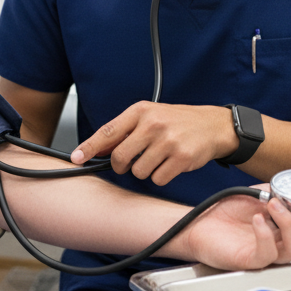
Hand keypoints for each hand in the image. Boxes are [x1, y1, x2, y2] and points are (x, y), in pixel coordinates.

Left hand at [70, 102, 237, 185]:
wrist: (214, 125)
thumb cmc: (179, 122)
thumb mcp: (150, 116)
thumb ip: (124, 131)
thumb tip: (95, 150)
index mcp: (141, 111)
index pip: (108, 131)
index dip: (89, 146)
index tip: (76, 157)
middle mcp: (153, 124)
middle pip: (120, 158)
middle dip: (123, 165)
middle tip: (133, 161)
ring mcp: (168, 141)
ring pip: (139, 172)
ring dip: (146, 171)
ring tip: (160, 157)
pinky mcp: (181, 157)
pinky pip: (158, 179)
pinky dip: (162, 176)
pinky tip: (172, 163)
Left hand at [183, 190, 290, 270]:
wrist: (200, 222)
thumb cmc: (229, 212)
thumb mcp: (261, 195)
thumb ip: (281, 190)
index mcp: (290, 230)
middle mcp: (283, 244)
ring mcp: (269, 255)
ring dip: (290, 224)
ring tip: (276, 204)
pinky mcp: (251, 261)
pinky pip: (266, 254)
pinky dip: (265, 234)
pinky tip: (258, 219)